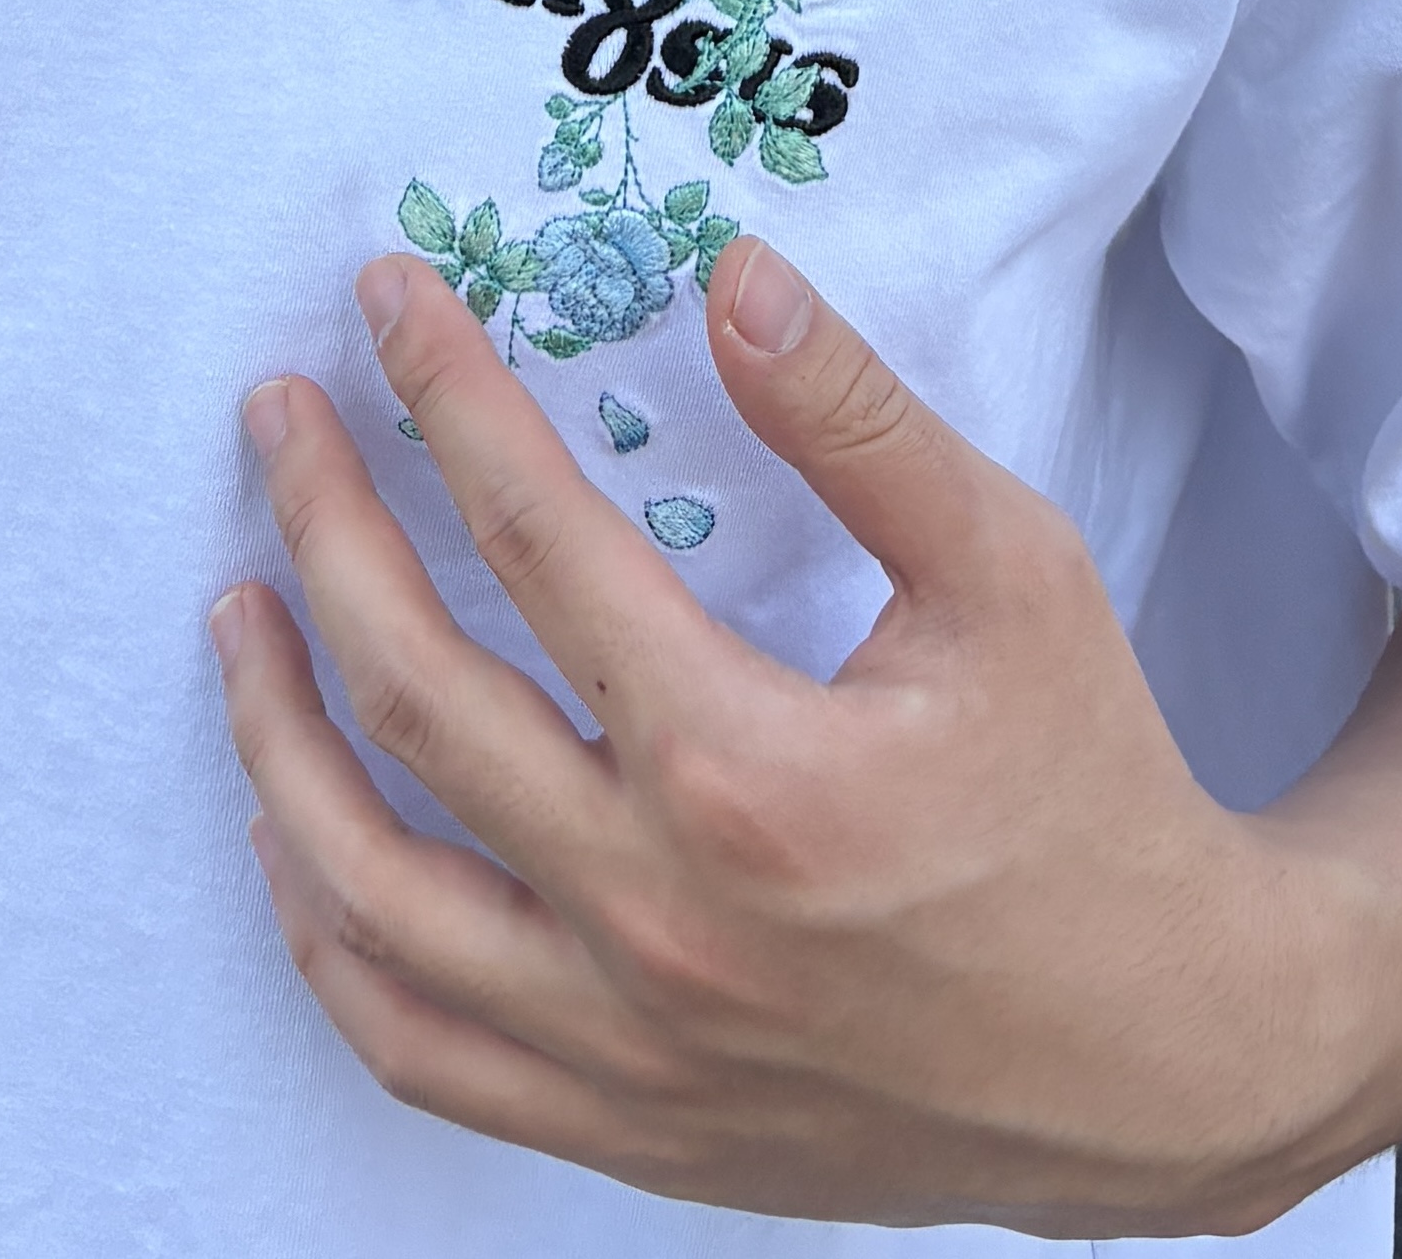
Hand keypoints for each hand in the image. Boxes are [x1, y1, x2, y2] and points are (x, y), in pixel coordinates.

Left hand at [210, 244, 1327, 1233]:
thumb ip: (860, 424)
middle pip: (417, 690)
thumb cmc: (1089, 793)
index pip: (538, 542)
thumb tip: (735, 280)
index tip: (394, 306)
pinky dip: (324, 928)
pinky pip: (408, 1039)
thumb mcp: (1011, 574)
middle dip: (325, 522)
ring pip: (364, 885)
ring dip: (274, 729)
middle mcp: (657, 916)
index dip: (448, 400)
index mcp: (749, 770)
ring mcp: (621, 1039)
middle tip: (280, 416)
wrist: (1160, 1049)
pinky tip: (300, 836)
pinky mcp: (618, 1119)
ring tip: (242, 609)